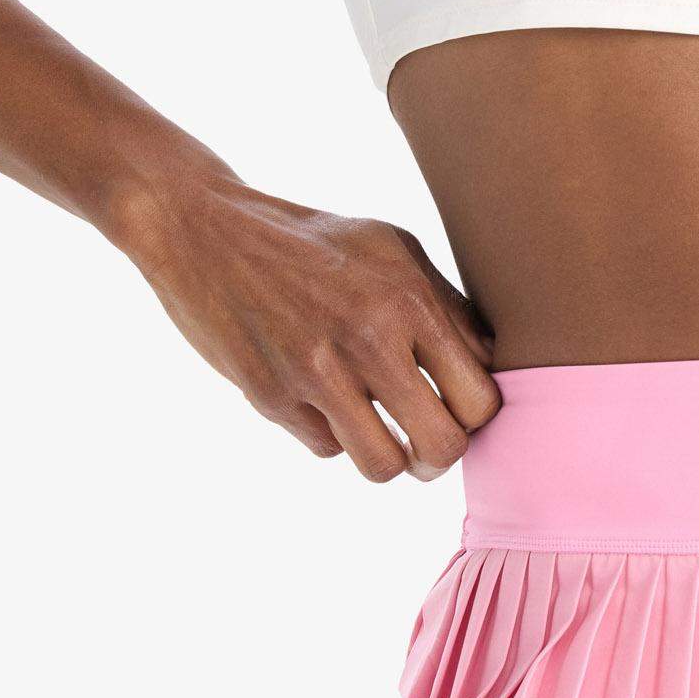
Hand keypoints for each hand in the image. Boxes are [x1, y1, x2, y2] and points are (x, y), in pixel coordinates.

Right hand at [111, 168, 500, 477]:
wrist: (206, 231)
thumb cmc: (312, 240)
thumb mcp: (392, 248)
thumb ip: (446, 306)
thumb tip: (492, 366)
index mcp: (410, 299)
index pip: (481, 397)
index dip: (479, 417)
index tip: (461, 410)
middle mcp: (369, 338)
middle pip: (442, 445)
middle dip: (440, 457)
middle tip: (427, 445)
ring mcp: (317, 373)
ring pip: (383, 466)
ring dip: (388, 460)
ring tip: (381, 435)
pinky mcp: (272, 397)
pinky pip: (326, 449)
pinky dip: (330, 435)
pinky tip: (318, 398)